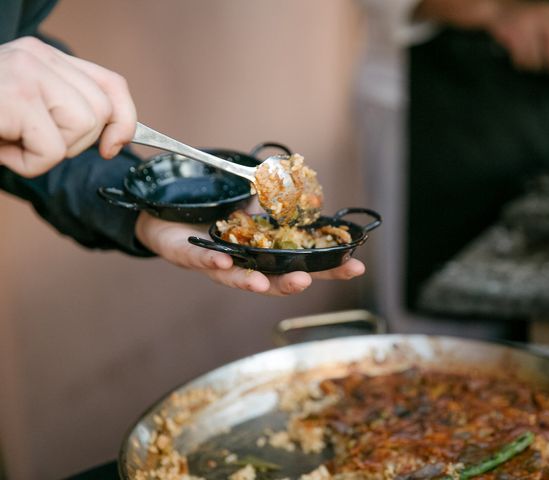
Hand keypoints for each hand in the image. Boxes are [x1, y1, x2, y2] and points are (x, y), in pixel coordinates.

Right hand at [0, 36, 135, 176]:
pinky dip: (29, 163)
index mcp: (44, 58)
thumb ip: (64, 109)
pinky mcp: (16, 96)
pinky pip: (52, 150)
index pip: (111, 85)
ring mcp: (26, 71)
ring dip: (49, 152)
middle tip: (32, 139)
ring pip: (83, 128)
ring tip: (13, 141)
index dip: (125, 120)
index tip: (114, 146)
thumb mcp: (27, 113)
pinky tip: (2, 148)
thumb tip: (115, 137)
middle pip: (102, 111)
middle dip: (74, 142)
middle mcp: (38, 56)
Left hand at [134, 212, 365, 295]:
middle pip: (274, 281)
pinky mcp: (191, 256)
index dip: (329, 268)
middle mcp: (245, 265)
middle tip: (308, 282)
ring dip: (254, 282)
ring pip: (239, 279)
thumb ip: (274, 205)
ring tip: (264, 283)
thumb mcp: (250, 208)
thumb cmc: (212, 217)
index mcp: (265, 253)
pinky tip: (223, 261)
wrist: (165, 218)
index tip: (355, 266)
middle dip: (293, 283)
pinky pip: (203, 261)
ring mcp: (218, 265)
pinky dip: (212, 263)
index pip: (302, 263)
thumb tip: (304, 193)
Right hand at [487, 1, 548, 74]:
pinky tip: (521, 58)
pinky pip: (522, 59)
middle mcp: (543, 17)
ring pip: (537, 59)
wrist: (499, 8)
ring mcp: (527, 27)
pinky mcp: (513, 37)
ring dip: (535, 65)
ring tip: (533, 61)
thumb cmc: (528, 18)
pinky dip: (522, 63)